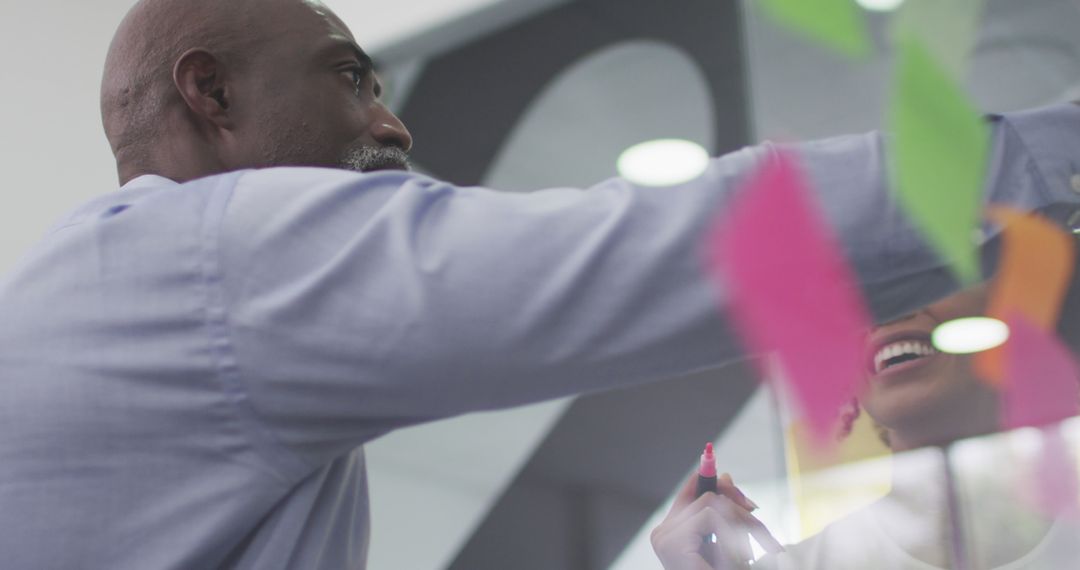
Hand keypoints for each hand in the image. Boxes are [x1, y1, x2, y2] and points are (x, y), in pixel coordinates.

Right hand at [651, 472, 782, 569]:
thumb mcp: (725, 547)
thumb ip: (723, 516)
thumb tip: (725, 475)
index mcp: (670, 535)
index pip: (688, 493)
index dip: (708, 479)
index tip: (727, 475)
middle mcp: (662, 534)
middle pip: (706, 496)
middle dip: (739, 504)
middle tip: (762, 522)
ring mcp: (664, 539)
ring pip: (712, 505)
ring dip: (743, 524)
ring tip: (757, 552)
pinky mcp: (673, 543)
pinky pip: (711, 518)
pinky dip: (735, 534)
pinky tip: (744, 557)